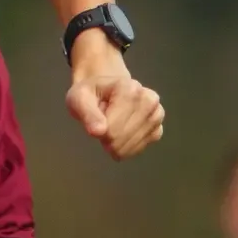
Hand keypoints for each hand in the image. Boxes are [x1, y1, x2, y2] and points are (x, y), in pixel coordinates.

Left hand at [64, 35, 163, 160]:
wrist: (105, 91)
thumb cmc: (91, 93)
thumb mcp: (79, 98)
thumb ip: (87, 113)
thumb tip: (98, 132)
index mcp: (130, 88)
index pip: (112, 128)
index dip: (98, 130)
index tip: (95, 118)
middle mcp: (149, 100)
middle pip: (122, 137)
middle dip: (107, 138)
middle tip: (102, 123)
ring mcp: (157, 115)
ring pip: (131, 145)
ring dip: (115, 143)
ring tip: (112, 125)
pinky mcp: (158, 129)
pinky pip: (139, 148)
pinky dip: (125, 147)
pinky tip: (119, 135)